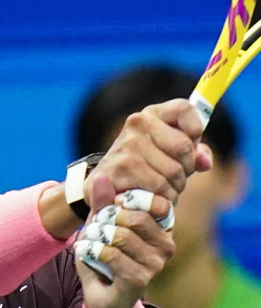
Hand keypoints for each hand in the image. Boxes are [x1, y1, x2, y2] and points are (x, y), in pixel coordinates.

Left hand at [76, 175, 175, 307]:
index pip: (158, 203)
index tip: (114, 202)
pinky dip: (94, 251)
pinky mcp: (140, 278)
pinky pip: (112, 254)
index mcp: (162, 226)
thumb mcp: (102, 221)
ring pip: (121, 236)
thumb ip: (103, 201)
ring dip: (97, 237)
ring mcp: (155, 263)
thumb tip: (102, 177)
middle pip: (135, 218)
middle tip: (97, 227)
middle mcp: (166, 244)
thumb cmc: (105, 252)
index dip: (130, 199)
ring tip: (92, 241)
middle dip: (108, 219)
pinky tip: (91, 254)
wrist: (100, 291)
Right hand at [84, 99, 211, 204]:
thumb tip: (204, 161)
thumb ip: (194, 153)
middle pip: (184, 146)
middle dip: (186, 168)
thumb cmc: (143, 166)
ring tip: (163, 189)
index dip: (195, 130)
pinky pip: (159, 187)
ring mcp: (128, 144)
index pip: (184, 109)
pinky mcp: (122, 167)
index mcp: (150, 114)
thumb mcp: (168, 154)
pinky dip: (163, 198)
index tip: (189, 146)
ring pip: (174, 171)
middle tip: (175, 177)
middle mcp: (137, 123)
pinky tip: (153, 198)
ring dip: (175, 188)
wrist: (103, 184)